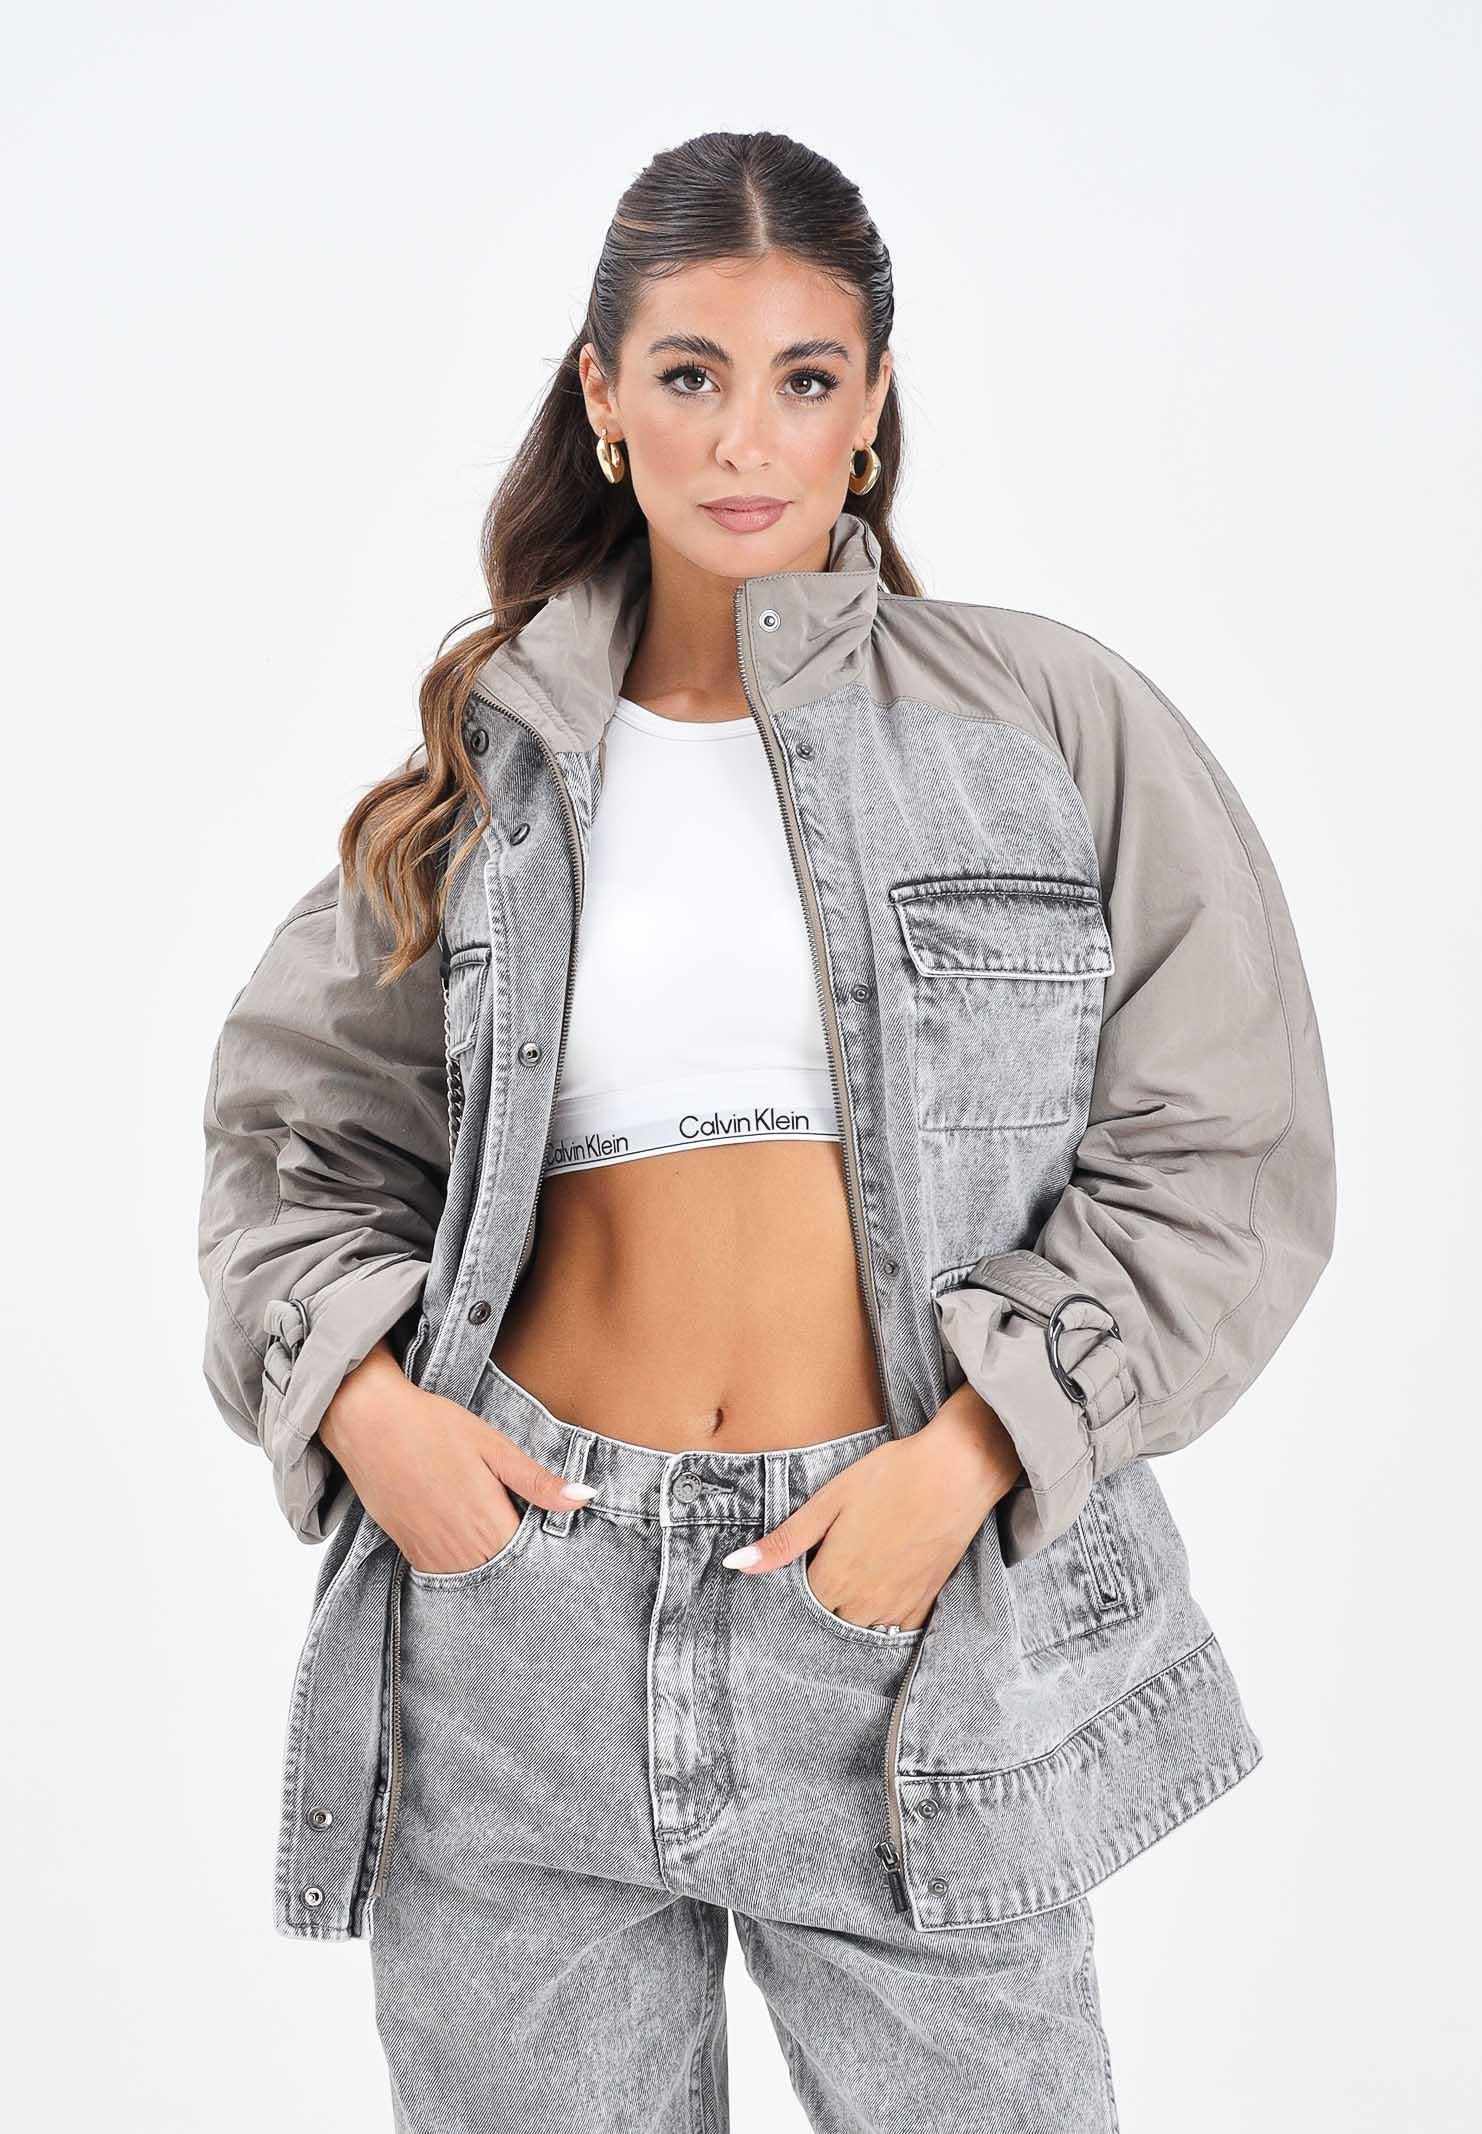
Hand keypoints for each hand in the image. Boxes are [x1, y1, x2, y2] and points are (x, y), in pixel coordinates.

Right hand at [320, 1339, 595, 1574]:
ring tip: (506, 1547)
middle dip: (523, 1566)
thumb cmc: (433, 1425)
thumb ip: (537, 1481)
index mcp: (487, 1522)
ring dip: (493, 1569)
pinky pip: (445, 1575)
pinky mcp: (408, 1549)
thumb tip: (583, 1499)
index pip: (531, 1560)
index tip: (562, 1549)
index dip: (548, 1555)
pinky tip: (472, 1546)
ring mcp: (430, 1553)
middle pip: (505, 1575)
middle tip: (538, 1550)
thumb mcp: (493, 1446)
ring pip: (475, 1580)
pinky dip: (464, 1567)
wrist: (367, 1422)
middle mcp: (460, 1548)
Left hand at [721, 1383, 1022, 1630]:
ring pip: (861, 1631)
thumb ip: (784, 1540)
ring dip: (850, 1616)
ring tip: (851, 1582)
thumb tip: (736, 1565)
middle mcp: (865, 1603)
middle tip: (826, 1572)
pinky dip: (883, 1620)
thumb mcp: (829, 1500)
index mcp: (834, 1578)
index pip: (798, 1608)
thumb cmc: (890, 1476)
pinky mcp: (926, 1602)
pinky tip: (880, 1593)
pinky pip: (896, 1631)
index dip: (793, 1591)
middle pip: (828, 1623)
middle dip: (821, 1606)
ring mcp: (898, 1607)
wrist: (957, 1471)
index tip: (796, 1573)